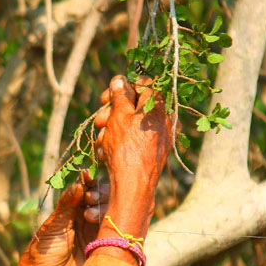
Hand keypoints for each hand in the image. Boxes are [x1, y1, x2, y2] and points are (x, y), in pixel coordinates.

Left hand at [3, 171, 108, 265]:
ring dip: (104, 208)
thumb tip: (79, 182)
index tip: (88, 175)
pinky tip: (110, 221)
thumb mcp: (53, 226)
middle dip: (97, 194)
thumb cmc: (43, 255)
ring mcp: (100, 235)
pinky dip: (117, 223)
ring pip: (112, 212)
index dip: (88, 182)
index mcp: (72, 213)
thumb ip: (67, 204)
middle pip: (102, 199)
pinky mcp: (110, 249)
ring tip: (89, 215)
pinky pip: (119, 232)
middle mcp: (88, 222)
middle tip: (88, 199)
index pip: (86, 191)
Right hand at [91, 75, 170, 254]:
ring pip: (134, 122)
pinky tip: (108, 150)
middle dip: (114, 110)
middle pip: (137, 104)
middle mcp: (167, 119)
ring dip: (114, 127)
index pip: (143, 83)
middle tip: (99, 120)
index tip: (106, 97)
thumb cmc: (126, 148)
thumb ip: (120, 95)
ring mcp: (163, 136)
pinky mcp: (156, 151)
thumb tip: (120, 80)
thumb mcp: (118, 116)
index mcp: (161, 105)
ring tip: (101, 139)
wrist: (133, 185)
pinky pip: (138, 138)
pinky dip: (122, 139)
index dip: (122, 87)